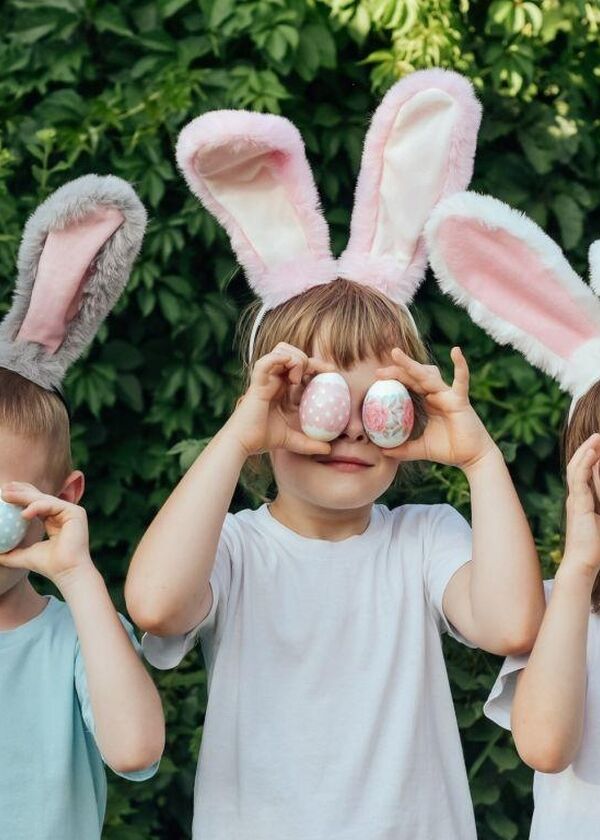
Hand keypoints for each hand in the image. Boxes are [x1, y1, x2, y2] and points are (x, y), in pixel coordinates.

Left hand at [0, 483, 91, 587]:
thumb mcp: (23, 556)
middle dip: (20, 491)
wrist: (66, 572)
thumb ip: (10, 553)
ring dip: (23, 496)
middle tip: (3, 489)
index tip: (3, 493)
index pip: (36, 503)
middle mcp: (63, 513)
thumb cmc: (48, 566)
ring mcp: (70, 511)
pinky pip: (52, 505)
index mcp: (54, 520)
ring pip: (44, 499)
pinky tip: (23, 514)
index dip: (20, 496)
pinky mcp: (75, 512)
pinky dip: (37, 507)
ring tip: (5, 496)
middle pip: (39, 497)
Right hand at [226, 342, 334, 456]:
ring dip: (296, 358)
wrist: (244, 443)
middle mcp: (274, 379)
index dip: (317, 365)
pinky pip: (265, 362)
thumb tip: (328, 450)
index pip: (301, 365)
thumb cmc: (263, 439)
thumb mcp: (293, 440)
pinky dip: (278, 359)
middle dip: (310, 358)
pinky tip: (291, 366)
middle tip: (324, 371)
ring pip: (281, 350)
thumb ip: (310, 444)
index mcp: (282, 386)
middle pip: (292, 352)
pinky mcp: (257, 383)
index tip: (333, 372)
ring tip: (299, 378)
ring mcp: (265, 379)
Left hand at [375, 346, 495, 470]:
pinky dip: (460, 366)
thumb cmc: (449, 450)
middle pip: (415, 376)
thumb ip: (403, 449)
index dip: (394, 379)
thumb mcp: (421, 449)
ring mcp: (449, 395)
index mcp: (428, 402)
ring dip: (412, 365)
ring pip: (428, 376)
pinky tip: (455, 351)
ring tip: (396, 355)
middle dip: (397, 370)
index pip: (409, 385)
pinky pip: (461, 381)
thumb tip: (382, 452)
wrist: (472, 458)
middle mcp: (437, 394)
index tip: (376, 377)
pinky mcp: (460, 400)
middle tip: (378, 371)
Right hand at [561, 434, 599, 578]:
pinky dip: (585, 463)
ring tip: (596, 437)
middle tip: (598, 435)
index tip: (599, 445)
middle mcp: (576, 498)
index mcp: (582, 501)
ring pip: (576, 468)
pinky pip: (579, 479)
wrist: (583, 564)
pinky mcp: (578, 505)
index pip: (584, 472)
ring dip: (586, 451)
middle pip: (578, 466)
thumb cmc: (594, 547)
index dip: (590, 457)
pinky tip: (592, 452)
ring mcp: (575, 500)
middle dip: (588, 449)